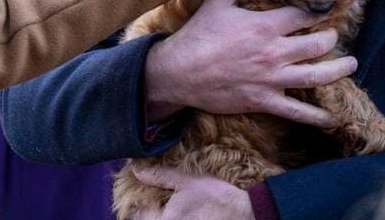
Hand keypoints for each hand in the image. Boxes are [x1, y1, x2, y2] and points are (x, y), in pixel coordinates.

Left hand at [131, 166, 251, 219]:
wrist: (247, 213)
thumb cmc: (218, 196)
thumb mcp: (188, 180)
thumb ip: (160, 175)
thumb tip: (137, 170)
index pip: (137, 216)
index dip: (138, 205)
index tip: (142, 197)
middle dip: (150, 212)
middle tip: (155, 202)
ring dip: (163, 215)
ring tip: (170, 207)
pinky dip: (177, 219)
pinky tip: (185, 214)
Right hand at [144, 0, 356, 126]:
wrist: (179, 72)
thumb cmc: (198, 35)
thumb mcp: (217, 2)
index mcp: (265, 26)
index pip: (303, 16)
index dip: (318, 11)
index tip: (327, 9)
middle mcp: (274, 52)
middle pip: (318, 44)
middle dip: (332, 38)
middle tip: (336, 35)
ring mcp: (272, 79)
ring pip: (317, 76)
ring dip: (339, 70)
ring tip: (351, 64)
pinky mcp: (264, 101)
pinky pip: (297, 111)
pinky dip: (317, 117)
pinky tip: (333, 118)